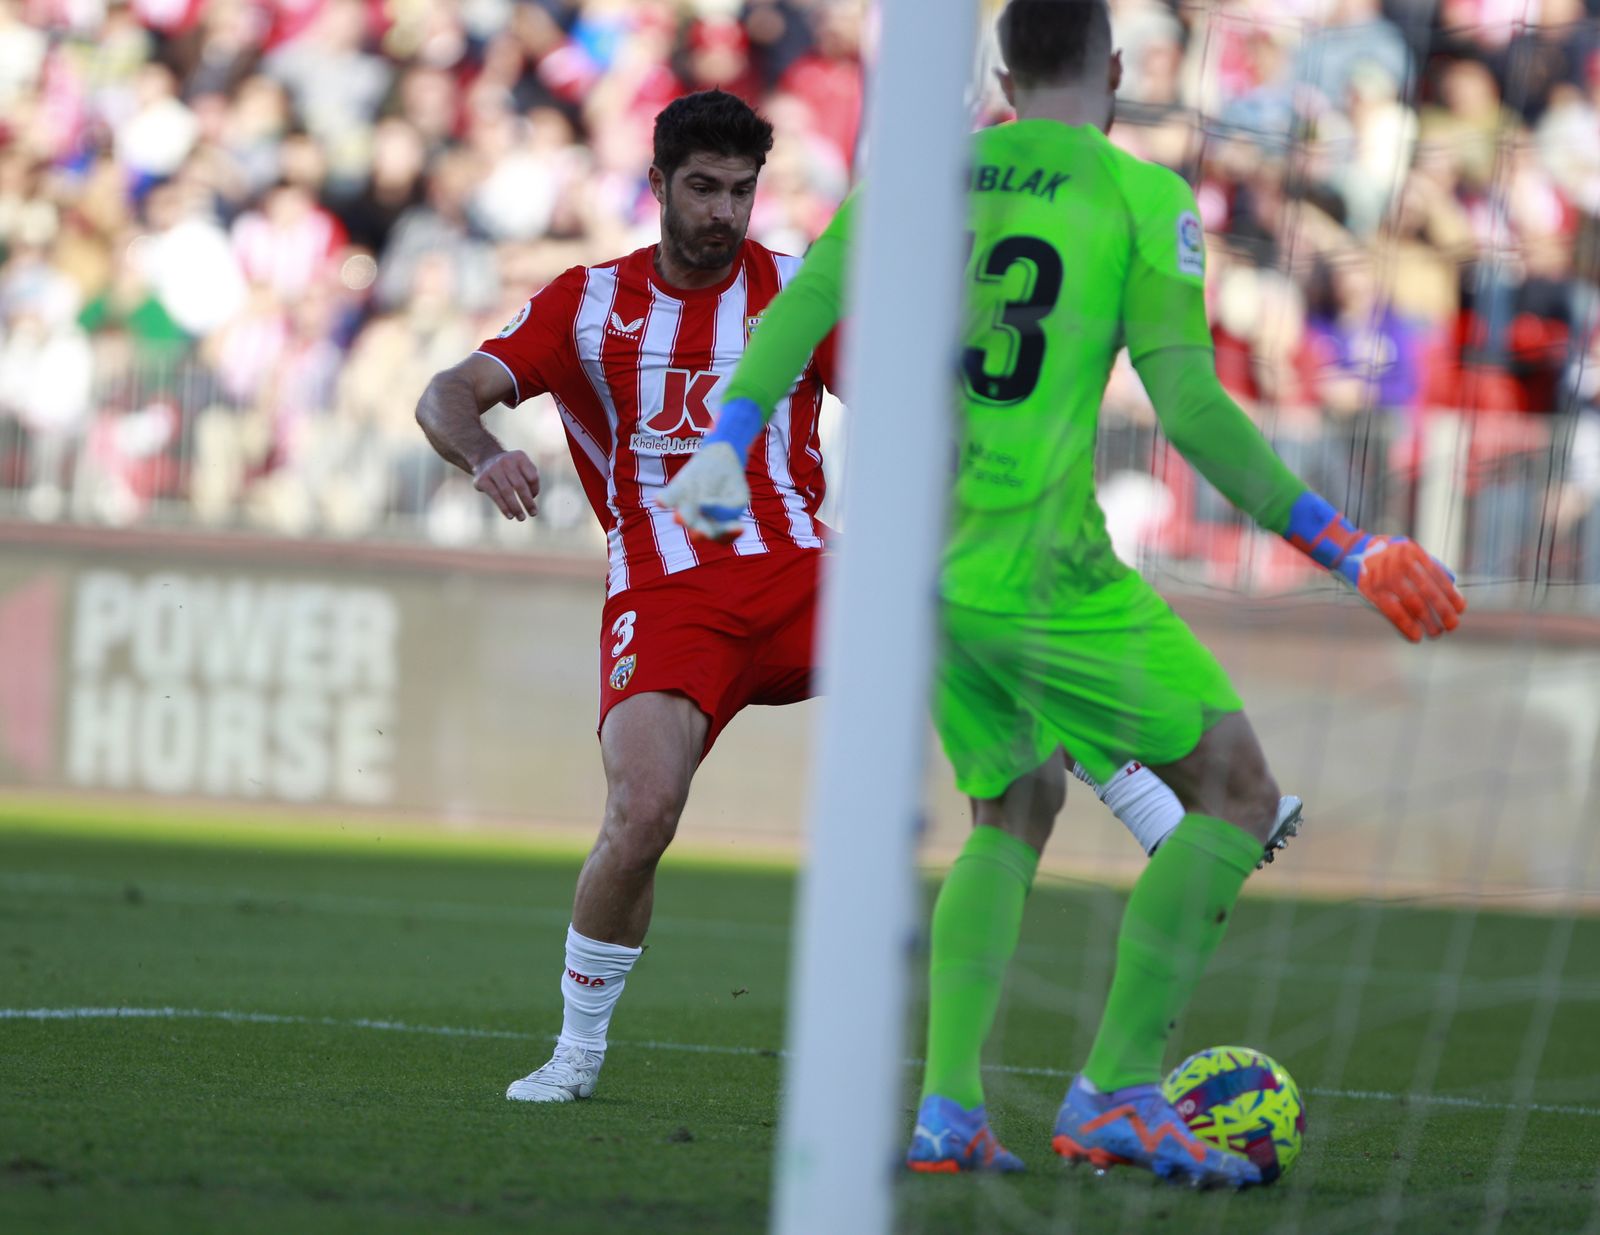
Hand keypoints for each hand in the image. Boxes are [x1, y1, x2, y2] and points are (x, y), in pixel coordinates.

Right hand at [473, 449, 540, 520]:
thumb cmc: (510, 468)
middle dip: (528, 501)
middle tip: (533, 514)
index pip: (532, 477)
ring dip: (516, 507)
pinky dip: (504, 507)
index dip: (535, 489)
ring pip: (507, 491)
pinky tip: (510, 516)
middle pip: (520, 485)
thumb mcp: (523, 467)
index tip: (534, 498)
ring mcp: (492, 469)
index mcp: (519, 457)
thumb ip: (532, 479)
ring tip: (522, 518)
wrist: (485, 460)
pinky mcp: (482, 479)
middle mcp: (505, 461)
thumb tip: (532, 498)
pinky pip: (495, 496)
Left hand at [657, 441, 748, 541]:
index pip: (724, 537)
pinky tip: (660, 501)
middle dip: (700, 532)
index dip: (729, 534)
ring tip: (679, 517)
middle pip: (701, 532)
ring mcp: (687, 508)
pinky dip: (665, 499)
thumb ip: (730, 506)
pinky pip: (669, 498)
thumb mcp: (739, 493)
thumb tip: (709, 508)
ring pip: (685, 516)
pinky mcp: (677, 492)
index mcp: (720, 527)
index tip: (739, 526)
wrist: (720, 457)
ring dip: (683, 518)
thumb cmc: (732, 481)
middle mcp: (701, 522)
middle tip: (699, 533)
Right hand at [1285, 491, 1464, 641]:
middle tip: (1452, 625)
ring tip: (1436, 633)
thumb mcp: (1404, 549)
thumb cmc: (1380, 552)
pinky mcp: (1371, 591)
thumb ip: (1425, 563)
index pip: (1438, 576)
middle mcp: (1401, 563)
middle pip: (1429, 592)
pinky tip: (1416, 636)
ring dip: (1428, 622)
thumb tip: (1451, 583)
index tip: (1460, 608)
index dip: (1451, 594)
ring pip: (1414, 604)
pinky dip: (1406, 625)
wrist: (1346, 550)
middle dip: (1444, 611)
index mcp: (1412, 552)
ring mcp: (1385, 577)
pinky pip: (1393, 611)